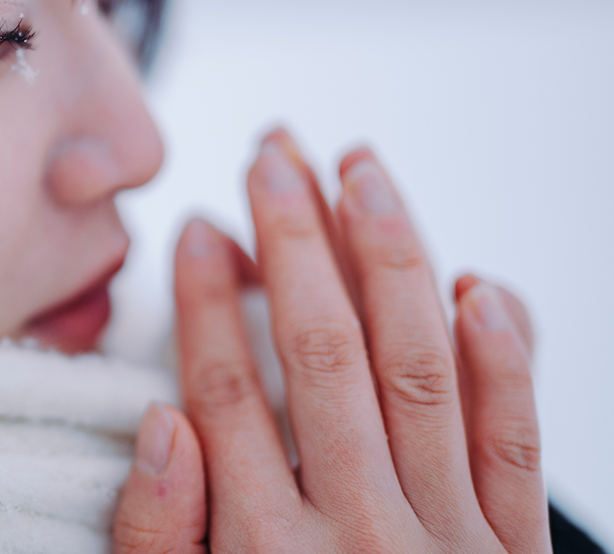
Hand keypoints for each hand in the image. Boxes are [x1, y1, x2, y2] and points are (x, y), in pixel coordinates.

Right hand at [113, 130, 548, 552]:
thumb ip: (157, 535)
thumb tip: (161, 424)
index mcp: (266, 552)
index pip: (227, 393)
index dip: (206, 298)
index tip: (198, 226)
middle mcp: (360, 537)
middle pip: (322, 354)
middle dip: (295, 240)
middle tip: (275, 157)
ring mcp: (446, 542)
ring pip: (417, 373)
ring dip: (388, 258)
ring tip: (361, 174)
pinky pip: (513, 447)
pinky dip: (502, 363)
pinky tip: (474, 286)